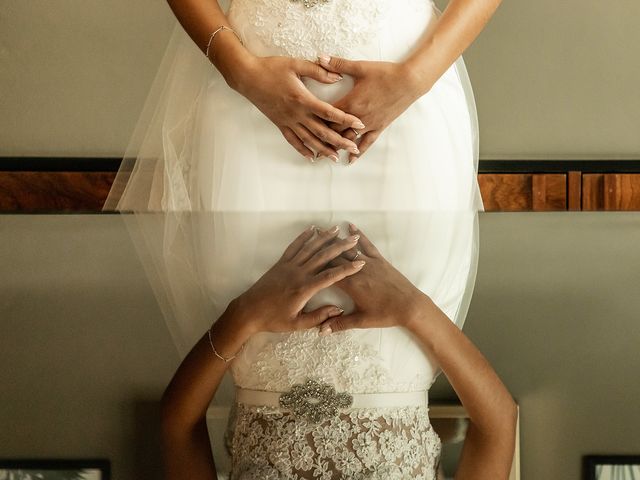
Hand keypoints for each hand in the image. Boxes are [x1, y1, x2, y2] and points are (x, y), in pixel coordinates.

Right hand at [232, 55, 364, 161]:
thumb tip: (338, 76)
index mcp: (303, 99)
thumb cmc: (271, 68)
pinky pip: (293, 141)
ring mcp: (288, 121)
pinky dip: (302, 150)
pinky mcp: (280, 124)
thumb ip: (318, 71)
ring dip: (323, 150)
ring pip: (308, 140)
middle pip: (322, 131)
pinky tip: (311, 157)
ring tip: (335, 158)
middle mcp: (296, 114)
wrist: (247, 77)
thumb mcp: (296, 64)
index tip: (359, 124)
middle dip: (340, 141)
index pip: (329, 112)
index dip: (346, 119)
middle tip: (354, 148)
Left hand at [234, 224, 366, 334]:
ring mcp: (288, 266)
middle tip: (353, 239)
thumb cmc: (274, 319)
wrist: (249, 311)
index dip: (347, 269)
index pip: (330, 276)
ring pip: (309, 248)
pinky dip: (303, 237)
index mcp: (304, 289)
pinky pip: (294, 247)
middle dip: (340, 247)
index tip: (360, 262)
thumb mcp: (297, 324)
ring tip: (336, 229)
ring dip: (323, 237)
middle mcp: (298, 273)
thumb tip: (338, 309)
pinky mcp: (280, 263)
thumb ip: (318, 317)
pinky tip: (311, 230)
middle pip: (322, 256)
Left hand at [316, 54, 428, 163]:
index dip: (315, 121)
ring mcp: (369, 124)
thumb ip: (338, 64)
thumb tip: (319, 57)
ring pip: (349, 139)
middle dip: (322, 138)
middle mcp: (357, 117)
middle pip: (335, 130)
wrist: (409, 81)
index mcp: (350, 102)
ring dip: (336, 148)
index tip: (303, 126)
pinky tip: (350, 160)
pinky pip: (367, 143)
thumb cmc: (385, 73)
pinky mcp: (379, 127)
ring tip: (324, 156)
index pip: (327, 115)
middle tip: (308, 146)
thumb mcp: (360, 67)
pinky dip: (358, 152)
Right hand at [316, 222, 431, 333]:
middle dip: (322, 250)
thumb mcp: (361, 321)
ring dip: (336, 240)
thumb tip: (321, 331)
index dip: (315, 267)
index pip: (328, 274)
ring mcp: (369, 263)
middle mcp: (358, 270)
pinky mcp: (380, 260)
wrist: (409, 306)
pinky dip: (359, 235)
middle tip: (308, 241)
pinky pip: (367, 245)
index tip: (302, 260)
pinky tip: (351, 227)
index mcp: (351, 285)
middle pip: (335, 258)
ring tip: (323, 231)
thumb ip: (339, 324)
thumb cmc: (385, 314)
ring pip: (349, 249)